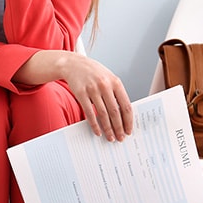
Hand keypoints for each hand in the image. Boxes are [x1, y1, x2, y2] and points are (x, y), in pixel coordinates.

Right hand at [13, 49, 132, 140]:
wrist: (74, 64)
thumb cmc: (93, 73)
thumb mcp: (108, 79)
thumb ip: (116, 93)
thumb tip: (123, 114)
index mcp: (116, 82)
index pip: (126, 105)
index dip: (128, 120)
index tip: (129, 130)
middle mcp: (105, 86)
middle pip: (115, 112)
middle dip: (119, 128)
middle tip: (120, 138)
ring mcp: (93, 90)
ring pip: (103, 114)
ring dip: (107, 128)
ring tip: (110, 137)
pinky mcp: (81, 94)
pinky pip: (89, 113)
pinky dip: (94, 124)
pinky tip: (97, 131)